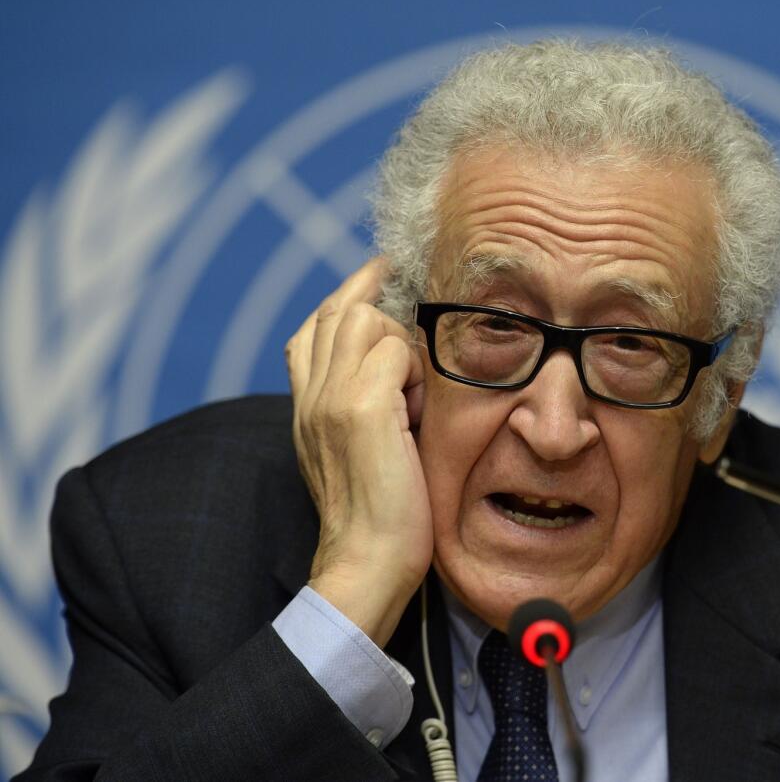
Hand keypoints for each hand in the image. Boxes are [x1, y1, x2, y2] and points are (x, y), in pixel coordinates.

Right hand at [286, 256, 429, 646]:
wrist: (367, 562)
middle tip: (409, 301)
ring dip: (399, 343)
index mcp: (305, 405)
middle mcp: (310, 395)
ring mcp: (331, 399)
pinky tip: (416, 410)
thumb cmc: (379, 514)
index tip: (380, 276)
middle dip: (376, 294)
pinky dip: (413, 371)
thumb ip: (362, 405)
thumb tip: (399, 368)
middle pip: (337, 310)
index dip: (349, 294)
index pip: (315, 327)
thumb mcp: (358, 451)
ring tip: (411, 393)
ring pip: (363, 319)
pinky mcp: (360, 410)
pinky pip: (394, 351)